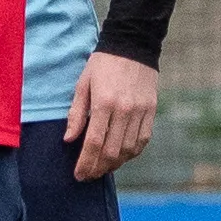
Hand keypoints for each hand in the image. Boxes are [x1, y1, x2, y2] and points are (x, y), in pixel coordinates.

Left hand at [66, 48, 160, 180]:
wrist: (133, 45)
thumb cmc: (102, 64)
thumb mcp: (83, 84)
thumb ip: (76, 114)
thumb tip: (69, 140)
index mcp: (104, 102)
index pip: (93, 142)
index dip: (85, 163)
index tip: (78, 175)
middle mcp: (124, 110)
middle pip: (112, 151)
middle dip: (98, 168)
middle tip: (88, 175)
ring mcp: (140, 111)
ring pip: (128, 150)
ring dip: (115, 164)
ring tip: (103, 168)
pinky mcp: (151, 110)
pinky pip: (143, 140)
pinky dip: (132, 153)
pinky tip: (121, 156)